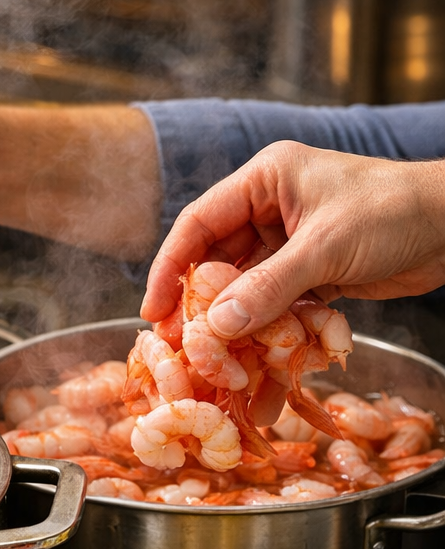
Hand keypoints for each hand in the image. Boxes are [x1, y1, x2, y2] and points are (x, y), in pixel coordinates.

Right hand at [142, 141, 444, 336]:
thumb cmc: (396, 211)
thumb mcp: (326, 247)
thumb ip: (269, 287)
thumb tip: (217, 328)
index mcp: (264, 181)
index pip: (198, 225)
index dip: (170, 269)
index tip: (153, 313)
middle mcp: (270, 209)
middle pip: (216, 263)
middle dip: (200, 308)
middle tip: (180, 349)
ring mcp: (290, 244)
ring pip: (245, 291)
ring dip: (235, 329)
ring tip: (217, 366)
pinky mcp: (312, 274)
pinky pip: (276, 307)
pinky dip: (269, 335)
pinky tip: (259, 365)